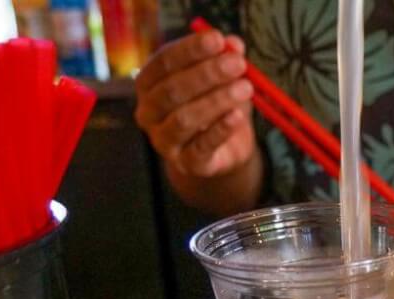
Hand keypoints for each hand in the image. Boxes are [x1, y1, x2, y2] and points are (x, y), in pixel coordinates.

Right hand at [134, 30, 255, 178]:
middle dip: (207, 74)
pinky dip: (221, 129)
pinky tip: (237, 115)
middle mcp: (149, 112)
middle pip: (172, 90)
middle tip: (237, 64)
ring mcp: (164, 140)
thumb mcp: (222, 78)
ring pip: (184, 119)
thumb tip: (234, 44)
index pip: (163, 62)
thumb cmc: (215, 106)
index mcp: (149, 84)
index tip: (217, 39)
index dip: (190, 50)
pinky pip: (201, 146)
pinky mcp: (187, 163)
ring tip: (245, 88)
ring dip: (216, 101)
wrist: (223, 150)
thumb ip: (225, 59)